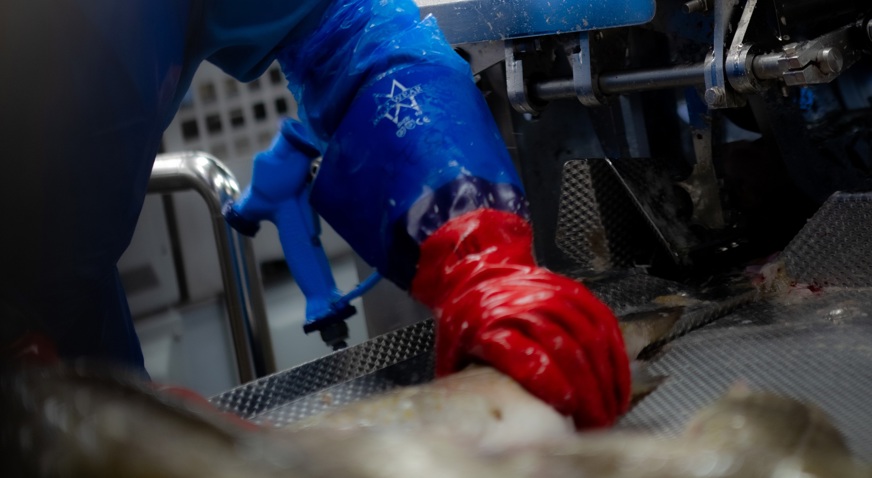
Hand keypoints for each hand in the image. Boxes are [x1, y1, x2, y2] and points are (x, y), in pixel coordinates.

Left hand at [411, 209, 630, 428]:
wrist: (475, 274)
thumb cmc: (467, 322)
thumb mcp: (455, 354)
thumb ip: (475, 383)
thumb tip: (496, 424)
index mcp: (489, 323)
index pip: (525, 356)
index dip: (550, 384)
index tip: (566, 408)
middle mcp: (523, 305)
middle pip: (566, 349)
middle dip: (587, 391)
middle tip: (596, 421)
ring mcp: (551, 293)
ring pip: (589, 336)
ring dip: (606, 378)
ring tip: (611, 409)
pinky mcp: (572, 289)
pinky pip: (603, 321)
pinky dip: (614, 354)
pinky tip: (618, 381)